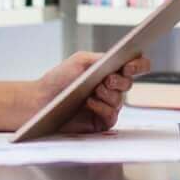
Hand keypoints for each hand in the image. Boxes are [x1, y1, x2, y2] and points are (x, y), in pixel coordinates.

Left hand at [29, 51, 150, 134]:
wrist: (40, 100)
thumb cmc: (58, 80)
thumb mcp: (80, 61)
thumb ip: (102, 57)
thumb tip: (120, 60)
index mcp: (109, 71)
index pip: (135, 66)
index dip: (139, 65)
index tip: (129, 66)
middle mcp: (111, 89)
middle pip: (128, 84)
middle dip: (119, 81)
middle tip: (107, 80)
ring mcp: (107, 106)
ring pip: (120, 100)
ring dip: (108, 95)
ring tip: (92, 92)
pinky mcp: (101, 123)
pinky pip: (111, 116)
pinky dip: (103, 108)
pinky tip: (90, 103)